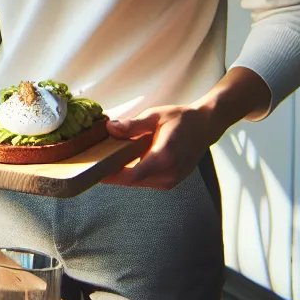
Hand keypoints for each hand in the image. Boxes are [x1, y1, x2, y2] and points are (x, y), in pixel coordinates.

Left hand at [101, 104, 222, 189]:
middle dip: (113, 174)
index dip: (112, 176)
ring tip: (108, 162)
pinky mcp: (172, 182)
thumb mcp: (155, 116)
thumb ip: (132, 125)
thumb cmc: (181, 119)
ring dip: (124, 175)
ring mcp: (172, 180)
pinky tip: (126, 163)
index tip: (95, 171)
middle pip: (132, 181)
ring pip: (139, 182)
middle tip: (95, 163)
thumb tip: (110, 128)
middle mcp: (170, 173)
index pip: (132, 176)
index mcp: (165, 156)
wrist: (205, 126)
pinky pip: (147, 181)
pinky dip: (135, 174)